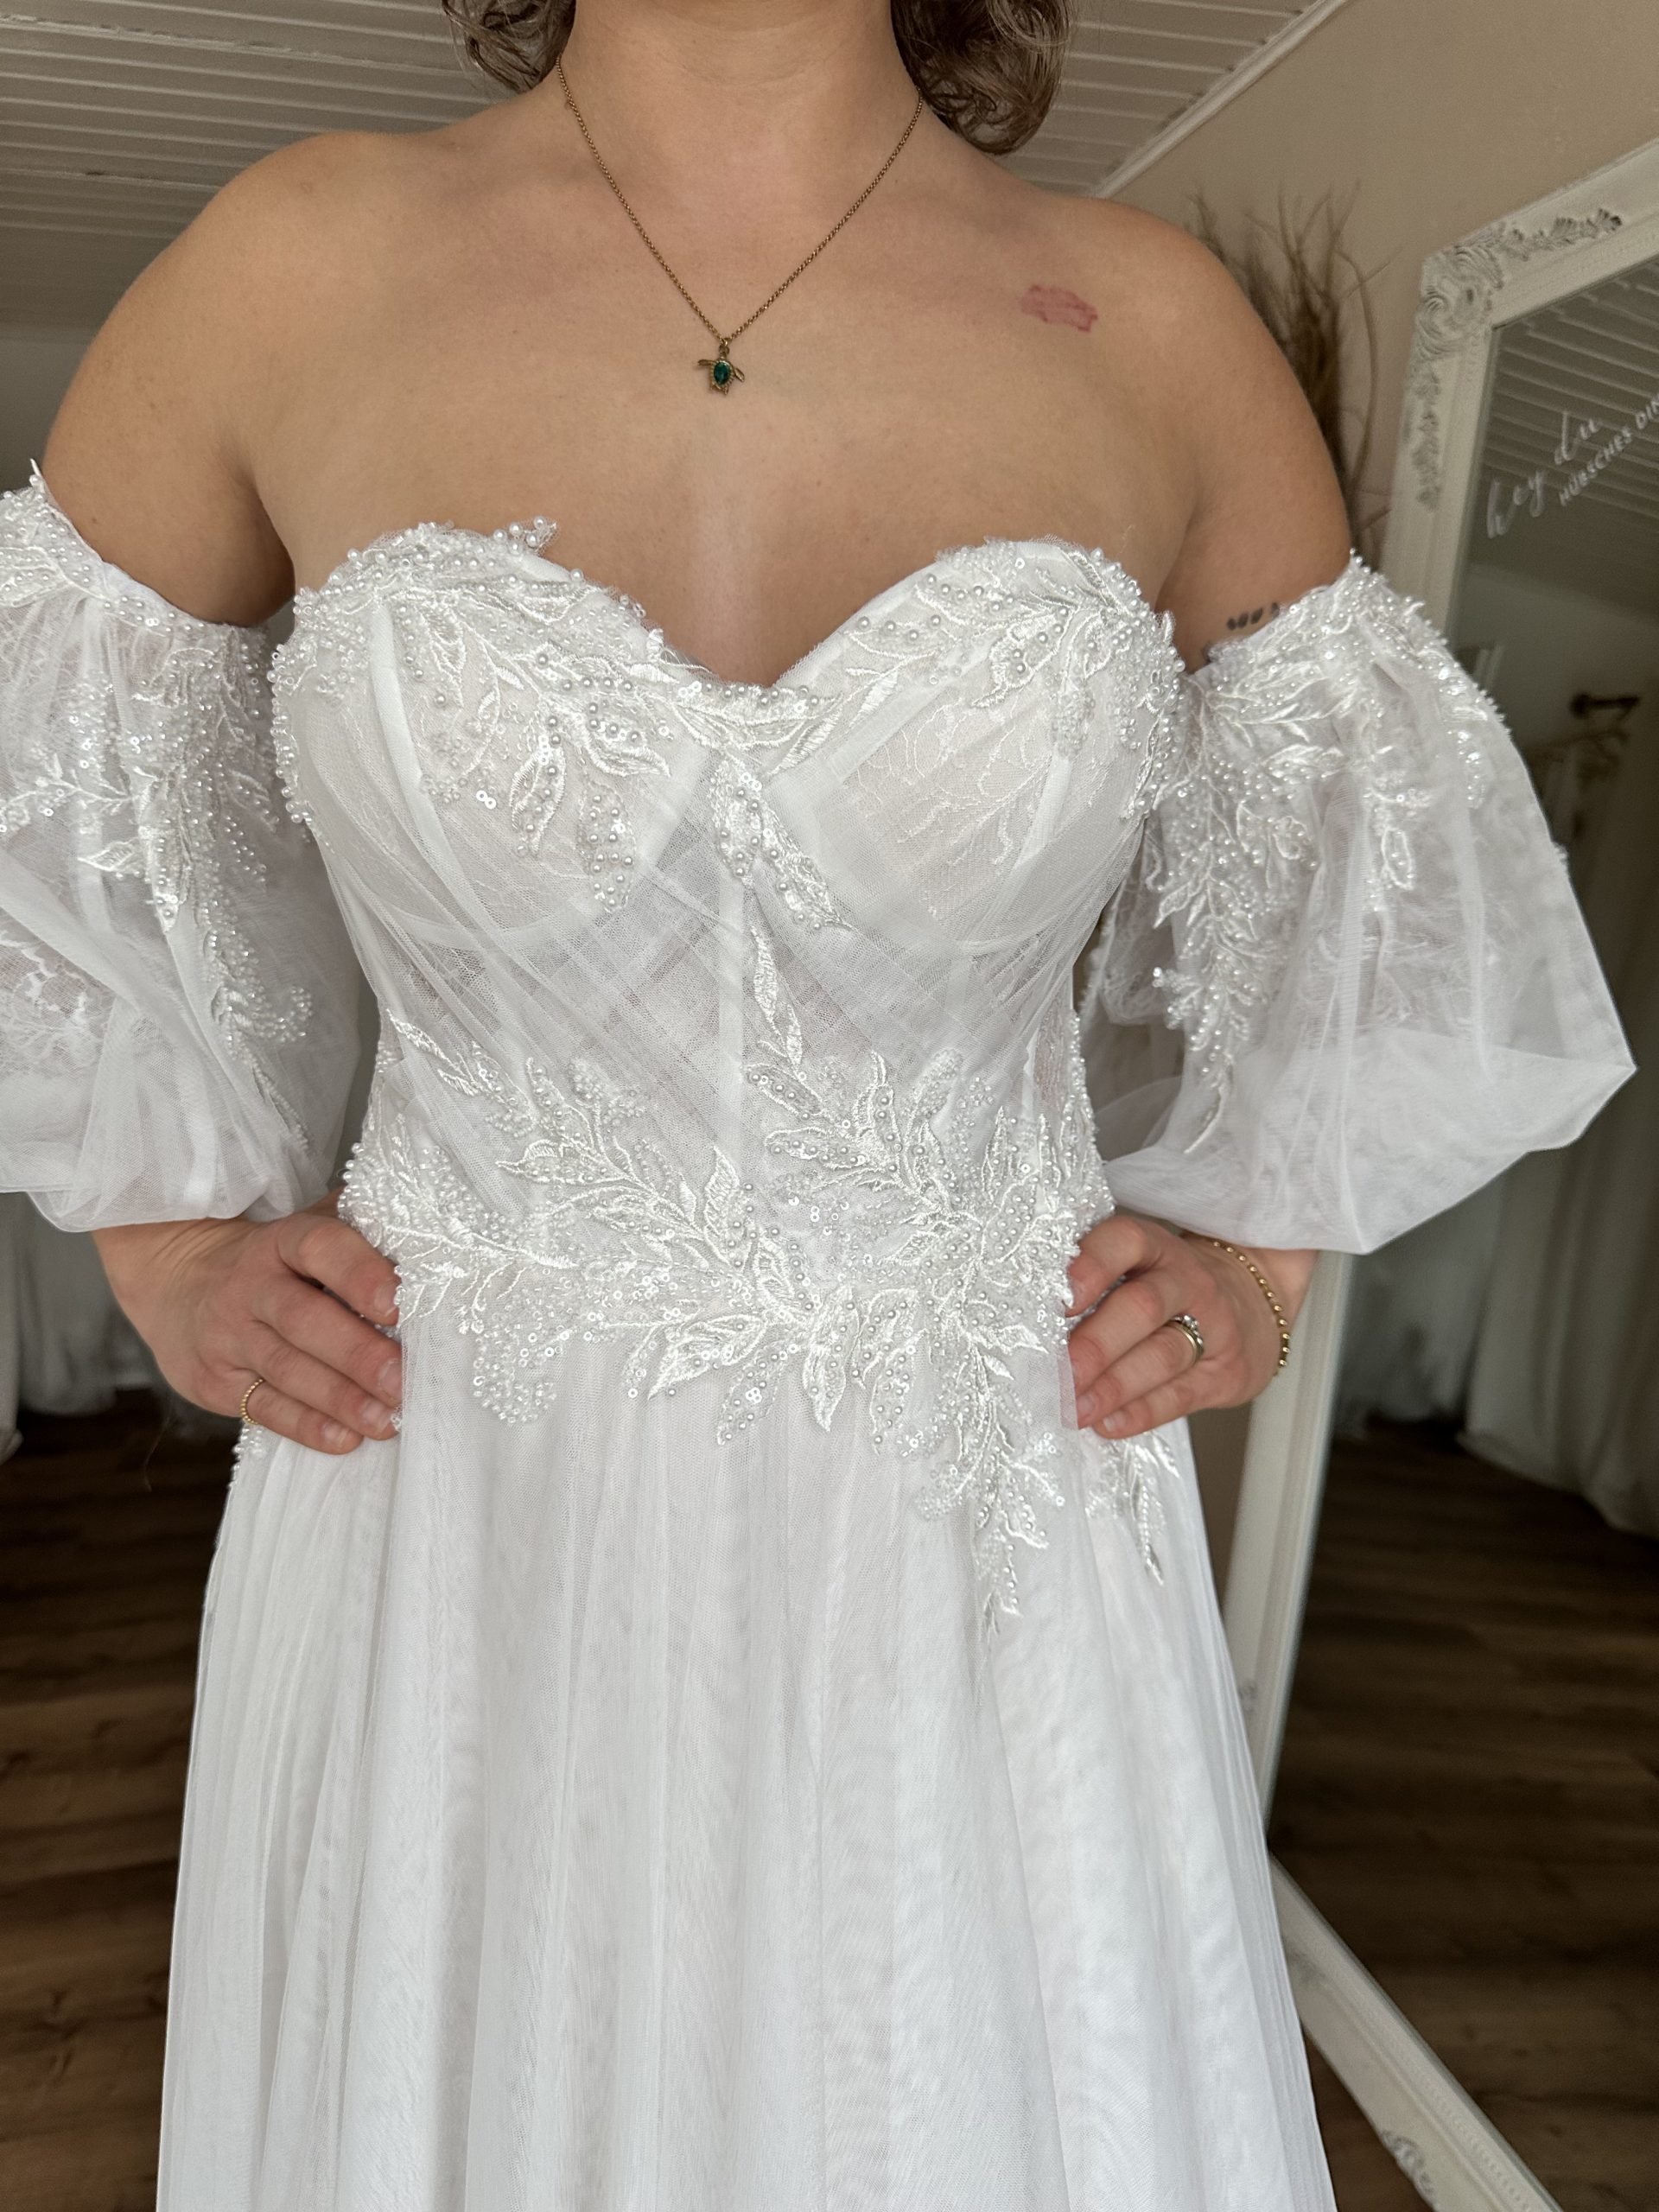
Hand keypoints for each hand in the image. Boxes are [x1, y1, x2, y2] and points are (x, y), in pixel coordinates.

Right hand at [92, 1194, 401, 1453]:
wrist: (176, 1280)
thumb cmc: (273, 1259)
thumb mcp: (306, 1230)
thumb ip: (362, 1231)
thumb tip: (434, 1238)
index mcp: (282, 1241)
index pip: (319, 1246)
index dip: (359, 1273)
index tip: (398, 1302)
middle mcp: (250, 1286)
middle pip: (303, 1319)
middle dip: (358, 1353)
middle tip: (403, 1380)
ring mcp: (228, 1337)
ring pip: (286, 1369)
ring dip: (341, 1399)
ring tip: (388, 1420)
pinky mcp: (215, 1382)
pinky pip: (263, 1408)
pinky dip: (307, 1426)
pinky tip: (345, 1439)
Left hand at [1064, 1212, 1314, 1439]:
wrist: (1253, 1304)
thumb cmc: (1170, 1287)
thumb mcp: (1141, 1265)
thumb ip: (1095, 1284)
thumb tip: (1027, 1324)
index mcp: (1154, 1247)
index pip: (1125, 1242)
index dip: (1091, 1265)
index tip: (1058, 1299)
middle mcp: (1186, 1280)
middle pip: (1142, 1307)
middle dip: (1096, 1343)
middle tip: (1059, 1372)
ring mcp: (1214, 1326)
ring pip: (1162, 1355)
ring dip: (1113, 1386)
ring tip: (1074, 1409)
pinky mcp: (1227, 1373)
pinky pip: (1182, 1396)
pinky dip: (1141, 1413)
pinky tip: (1108, 1424)